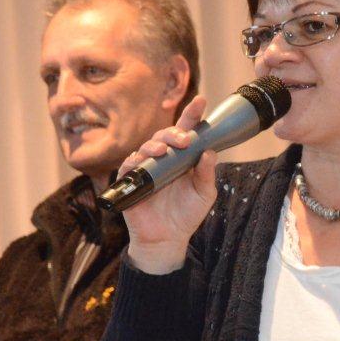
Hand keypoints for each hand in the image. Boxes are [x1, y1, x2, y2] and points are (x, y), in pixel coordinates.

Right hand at [118, 96, 217, 273]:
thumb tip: (210, 152)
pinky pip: (129, 164)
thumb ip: (207, 174)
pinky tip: (143, 160)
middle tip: (185, 138)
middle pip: (165, 135)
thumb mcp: (204, 194)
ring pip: (146, 146)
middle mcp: (164, 159)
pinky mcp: (131, 180)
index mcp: (183, 159)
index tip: (201, 101)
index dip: (192, 115)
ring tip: (164, 150)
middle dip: (174, 132)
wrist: (167, 239)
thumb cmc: (186, 214)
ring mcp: (146, 168)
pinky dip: (135, 160)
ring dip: (155, 145)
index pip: (187, 132)